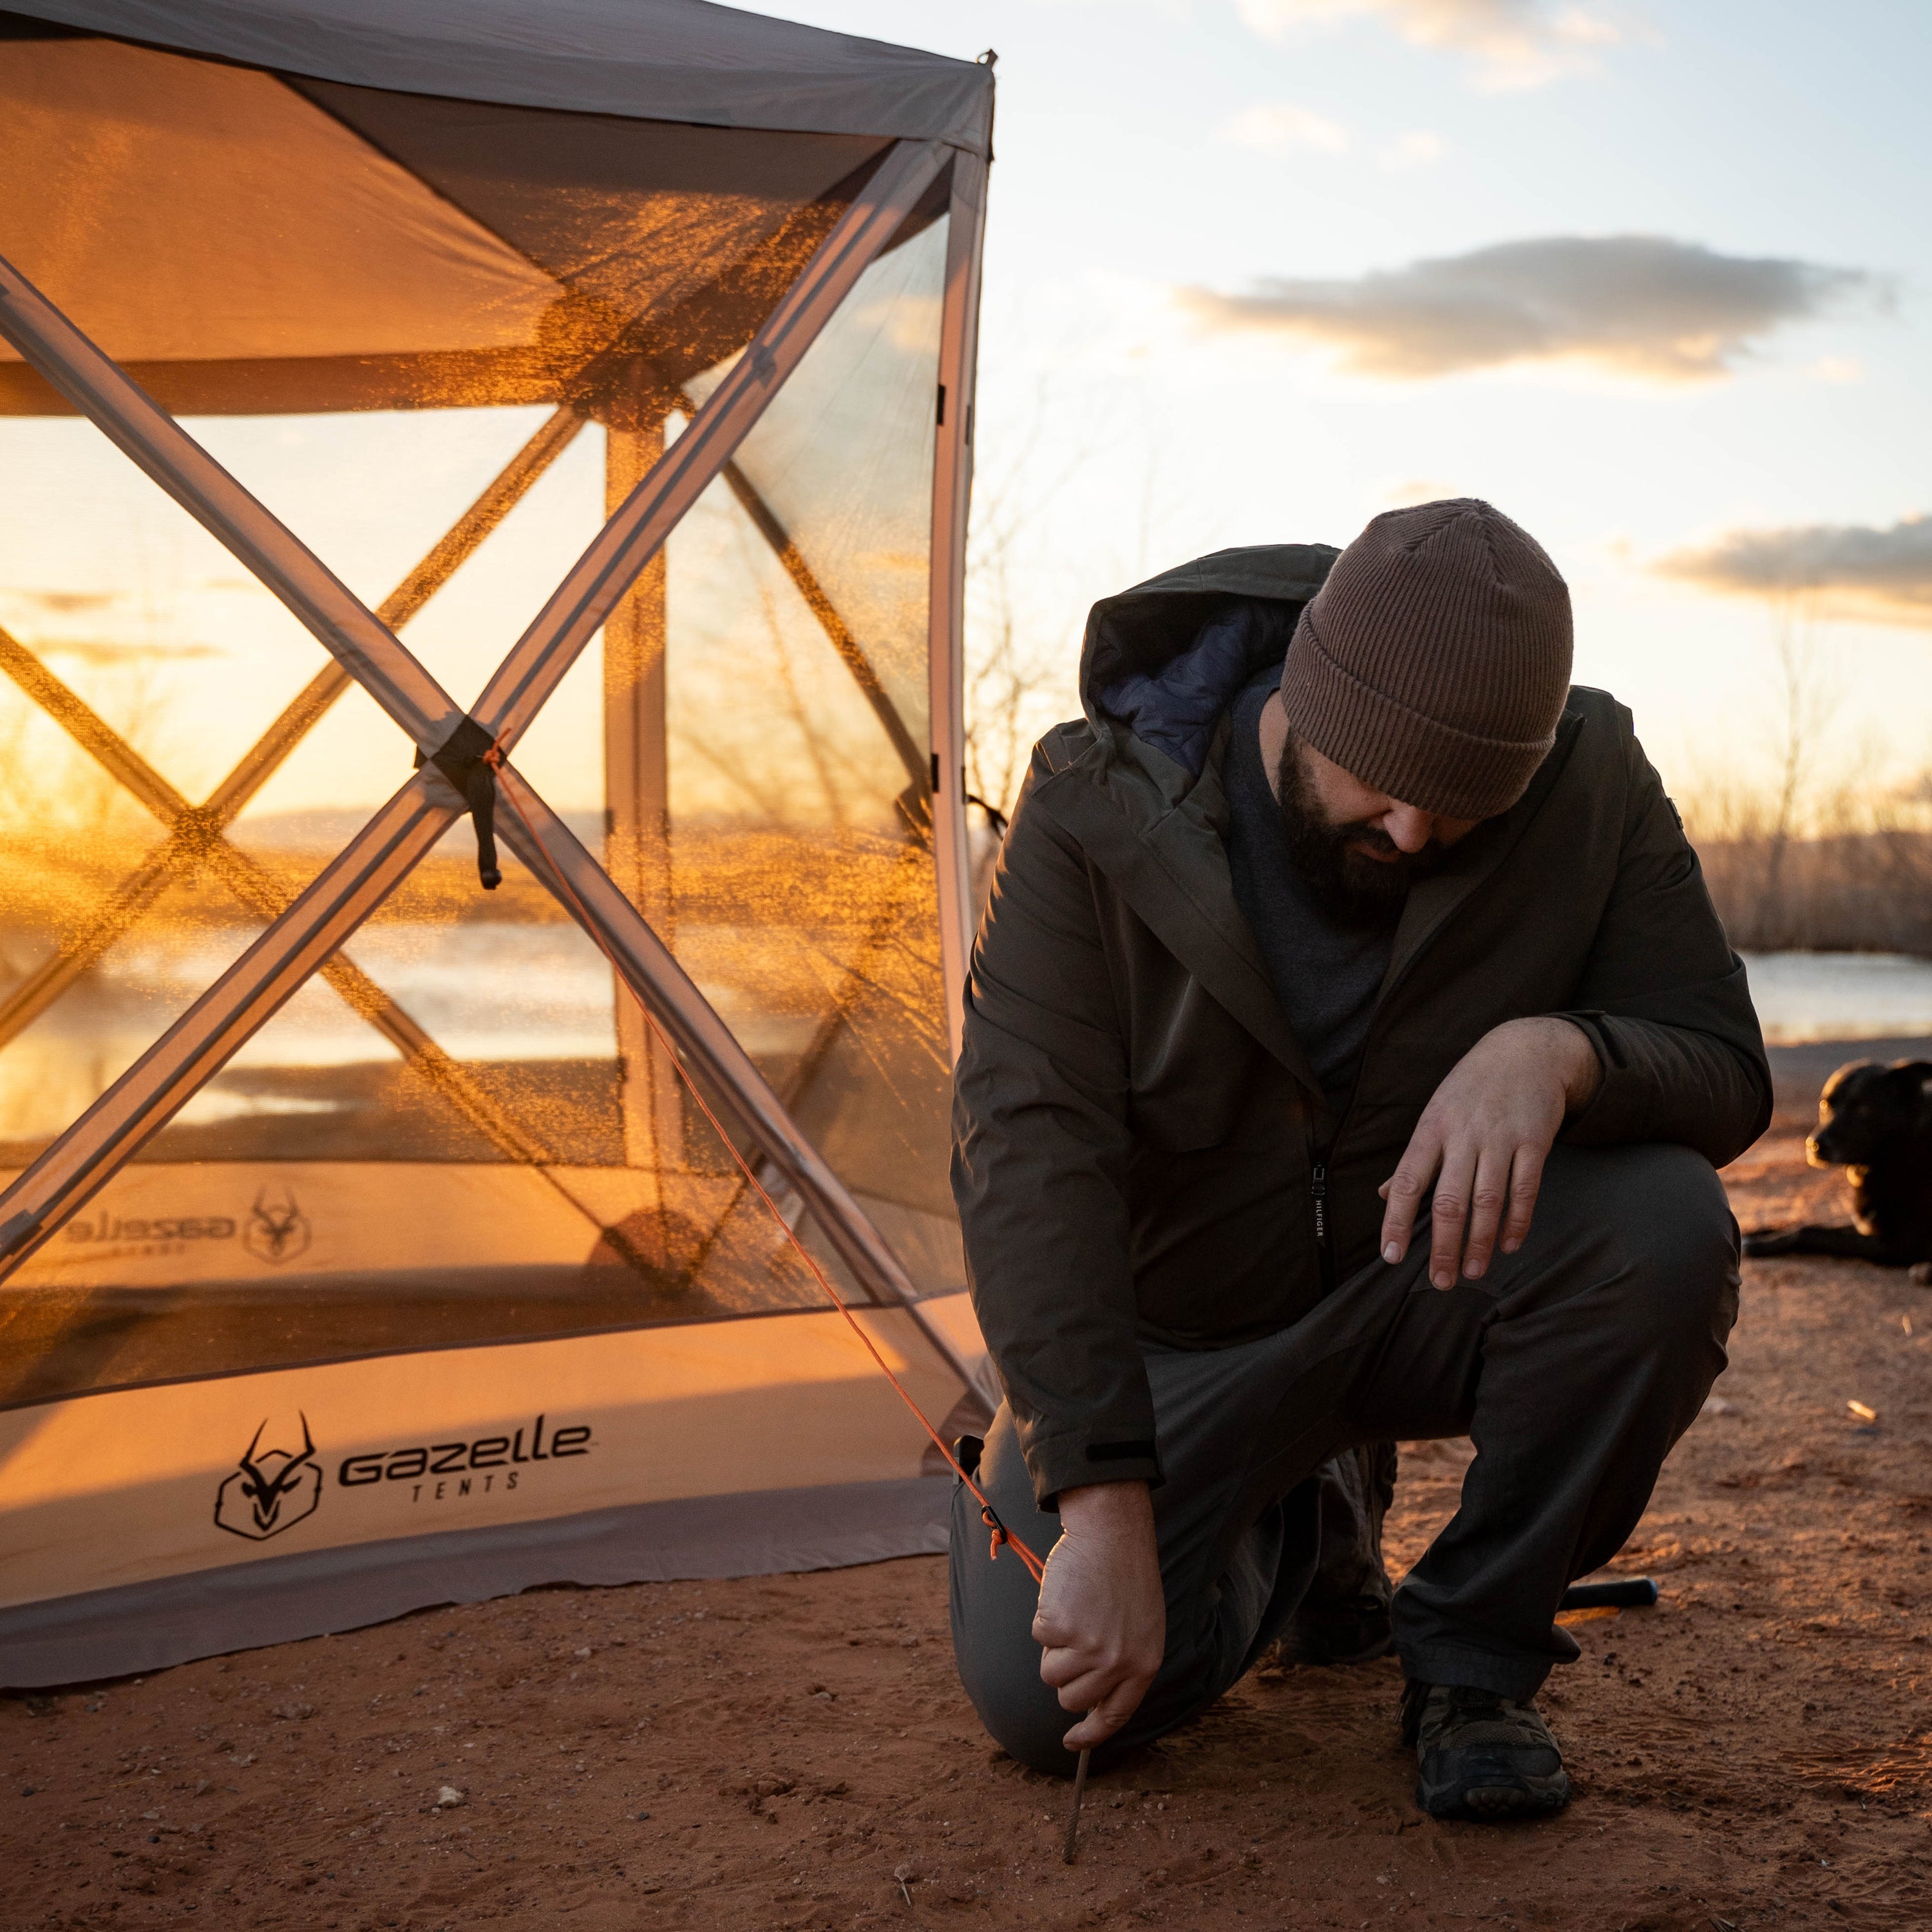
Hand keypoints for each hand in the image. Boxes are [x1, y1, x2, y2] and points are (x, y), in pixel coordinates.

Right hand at [1032, 1480, 1164, 1751]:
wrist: (1112, 1534)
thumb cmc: (1126, 1576)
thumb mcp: (1141, 1627)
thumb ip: (1124, 1664)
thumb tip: (1092, 1704)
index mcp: (1143, 1665)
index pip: (1115, 1716)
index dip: (1091, 1735)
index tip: (1071, 1743)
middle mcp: (1117, 1663)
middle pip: (1072, 1699)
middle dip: (1066, 1676)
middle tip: (1075, 1640)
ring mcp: (1088, 1647)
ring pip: (1050, 1674)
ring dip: (1054, 1647)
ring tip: (1074, 1612)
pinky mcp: (1059, 1628)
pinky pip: (1038, 1638)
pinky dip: (1044, 1618)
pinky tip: (1065, 1595)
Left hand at [1378, 1016, 1601, 1288]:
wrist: (1524, 1052)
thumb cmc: (1470, 1089)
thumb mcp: (1434, 1114)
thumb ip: (1413, 1159)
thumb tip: (1385, 1195)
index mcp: (1430, 1130)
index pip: (1406, 1181)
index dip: (1396, 1220)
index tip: (1391, 1256)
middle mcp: (1462, 1135)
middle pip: (1448, 1201)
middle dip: (1442, 1246)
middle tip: (1440, 1282)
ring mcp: (1499, 1138)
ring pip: (1487, 1201)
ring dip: (1479, 1243)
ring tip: (1471, 1272)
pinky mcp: (1533, 1141)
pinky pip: (1525, 1189)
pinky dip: (1517, 1222)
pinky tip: (1509, 1245)